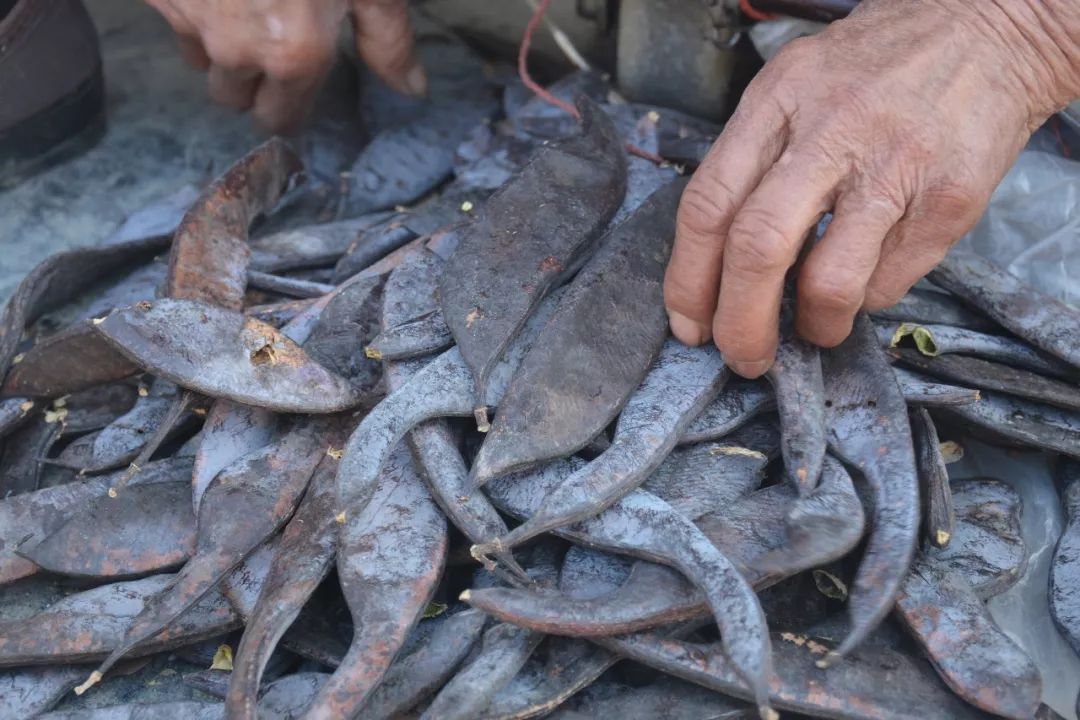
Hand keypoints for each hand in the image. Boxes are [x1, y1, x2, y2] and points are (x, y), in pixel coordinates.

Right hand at [144, 0, 424, 132]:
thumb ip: (388, 39)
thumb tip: (411, 88)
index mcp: (295, 55)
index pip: (279, 121)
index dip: (289, 110)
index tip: (296, 94)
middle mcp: (236, 47)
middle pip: (232, 96)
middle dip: (252, 81)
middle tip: (274, 42)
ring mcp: (189, 15)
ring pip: (199, 57)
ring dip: (219, 43)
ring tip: (247, 5)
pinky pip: (174, 14)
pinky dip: (194, 3)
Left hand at [664, 0, 1079, 377]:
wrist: (990, 31)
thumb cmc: (877, 67)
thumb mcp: (796, 85)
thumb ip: (754, 159)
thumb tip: (716, 262)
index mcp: (777, 101)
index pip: (708, 205)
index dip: (688, 280)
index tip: (689, 323)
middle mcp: (830, 132)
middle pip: (756, 249)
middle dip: (739, 323)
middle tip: (743, 356)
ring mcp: (893, 166)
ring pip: (829, 281)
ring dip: (812, 326)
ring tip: (814, 330)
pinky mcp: (947, 200)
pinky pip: (889, 282)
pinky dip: (866, 301)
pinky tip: (866, 280)